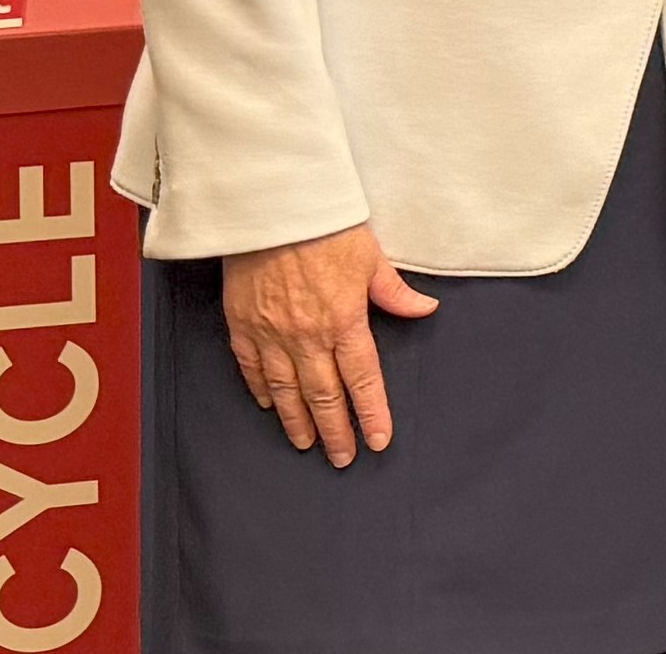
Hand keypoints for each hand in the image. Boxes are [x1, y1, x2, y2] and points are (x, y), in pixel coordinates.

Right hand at [220, 224, 438, 464]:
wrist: (271, 209)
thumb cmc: (325, 227)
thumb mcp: (372, 257)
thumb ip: (395, 292)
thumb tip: (424, 310)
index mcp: (345, 320)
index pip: (362, 379)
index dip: (371, 412)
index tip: (377, 439)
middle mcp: (307, 335)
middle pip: (323, 395)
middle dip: (335, 430)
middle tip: (342, 456)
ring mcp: (271, 333)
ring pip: (285, 390)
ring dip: (297, 420)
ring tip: (307, 443)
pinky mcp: (242, 324)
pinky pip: (250, 367)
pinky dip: (260, 390)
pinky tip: (270, 405)